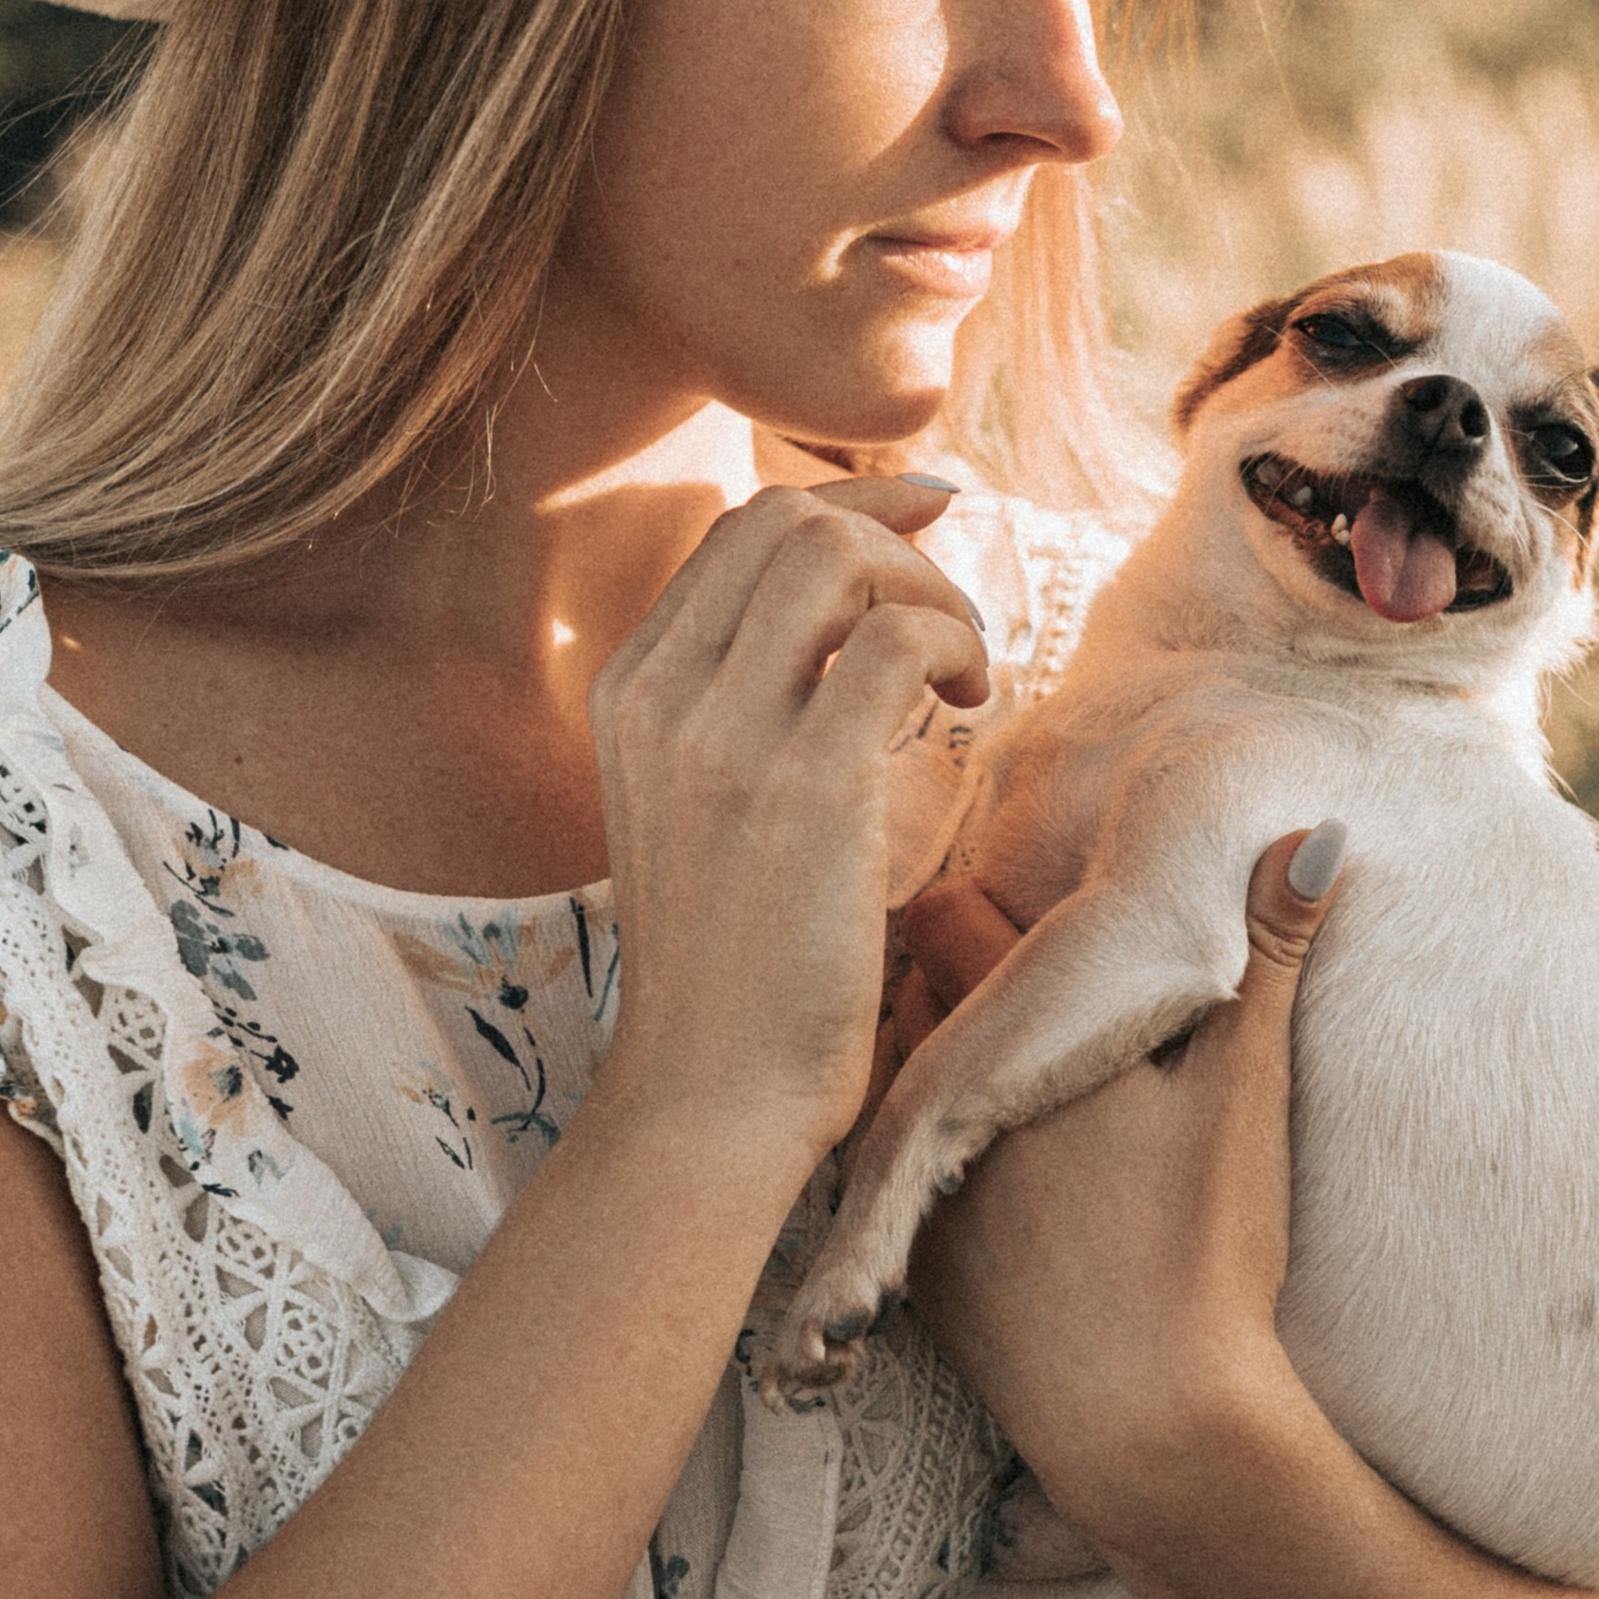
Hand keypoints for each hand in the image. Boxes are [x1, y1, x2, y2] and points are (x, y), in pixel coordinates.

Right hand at [588, 481, 985, 1168]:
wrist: (710, 1093)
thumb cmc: (734, 966)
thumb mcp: (700, 810)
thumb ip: (742, 707)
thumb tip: (852, 609)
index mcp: (629, 692)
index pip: (738, 530)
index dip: (849, 506)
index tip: (926, 517)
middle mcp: (661, 696)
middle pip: (786, 522)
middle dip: (897, 541)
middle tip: (953, 622)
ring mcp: (723, 738)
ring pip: (835, 557)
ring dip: (930, 592)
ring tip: (963, 672)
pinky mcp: (803, 786)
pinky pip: (894, 641)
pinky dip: (953, 645)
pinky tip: (968, 706)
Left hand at [903, 828, 1345, 1542]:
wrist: (1156, 1423)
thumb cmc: (1208, 1251)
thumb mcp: (1248, 1092)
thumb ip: (1273, 956)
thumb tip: (1318, 833)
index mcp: (1011, 1045)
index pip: (957, 916)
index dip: (992, 902)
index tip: (1028, 905)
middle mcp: (939, 1108)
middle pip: (912, 997)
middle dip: (949, 977)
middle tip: (1005, 971)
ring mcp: (916, 1194)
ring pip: (892, 1088)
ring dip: (930, 1065)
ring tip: (995, 1064)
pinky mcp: (920, 1274)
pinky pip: (896, 1185)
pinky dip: (932, 1163)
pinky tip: (986, 1173)